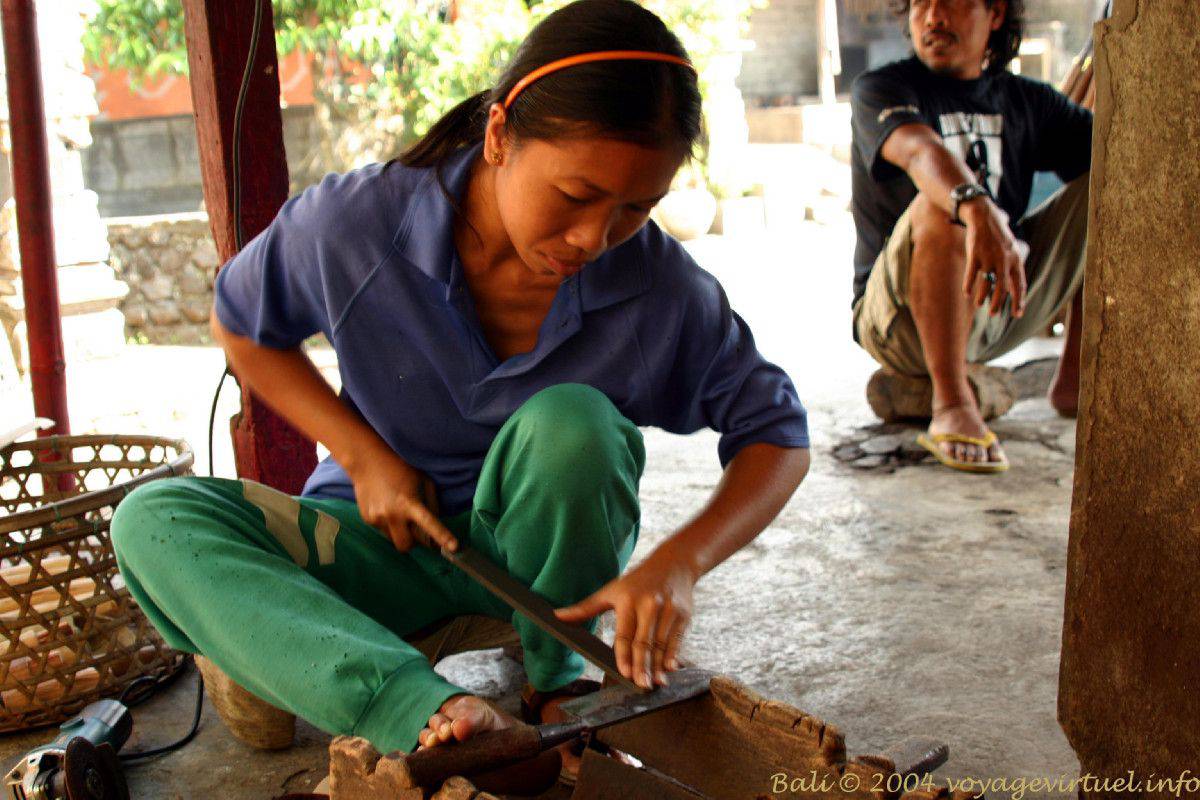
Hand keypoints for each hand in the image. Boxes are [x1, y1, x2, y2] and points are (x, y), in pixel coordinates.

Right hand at [345, 444, 456, 553]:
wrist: (367, 462)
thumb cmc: (400, 469)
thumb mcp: (423, 481)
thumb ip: (431, 505)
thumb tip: (434, 528)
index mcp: (410, 503)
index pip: (429, 524)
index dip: (443, 537)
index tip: (454, 548)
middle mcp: (392, 514)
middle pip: (407, 545)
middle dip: (414, 542)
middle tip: (416, 528)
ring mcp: (377, 519)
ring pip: (394, 540)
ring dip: (401, 532)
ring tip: (398, 512)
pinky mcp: (367, 520)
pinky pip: (384, 531)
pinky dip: (389, 525)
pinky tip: (386, 507)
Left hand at [554, 548, 696, 689]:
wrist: (672, 565)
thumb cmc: (636, 582)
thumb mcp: (610, 590)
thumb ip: (585, 607)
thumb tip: (557, 616)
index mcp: (628, 601)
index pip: (625, 634)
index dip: (625, 655)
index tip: (625, 673)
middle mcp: (649, 605)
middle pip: (644, 641)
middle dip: (643, 665)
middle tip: (641, 685)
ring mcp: (668, 610)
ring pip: (661, 644)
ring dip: (659, 665)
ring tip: (656, 683)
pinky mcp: (683, 615)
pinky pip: (677, 639)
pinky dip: (674, 655)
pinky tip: (670, 669)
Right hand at [960, 198, 1028, 316]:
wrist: (984, 216)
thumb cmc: (997, 235)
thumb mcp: (1011, 248)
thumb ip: (1013, 266)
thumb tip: (1014, 286)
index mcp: (1016, 259)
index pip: (1020, 284)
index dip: (1019, 300)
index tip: (1018, 313)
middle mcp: (1004, 259)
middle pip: (1003, 287)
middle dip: (999, 303)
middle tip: (994, 314)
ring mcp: (989, 257)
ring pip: (986, 283)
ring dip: (982, 296)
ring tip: (980, 305)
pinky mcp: (975, 254)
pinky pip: (971, 274)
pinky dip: (969, 285)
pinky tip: (967, 293)